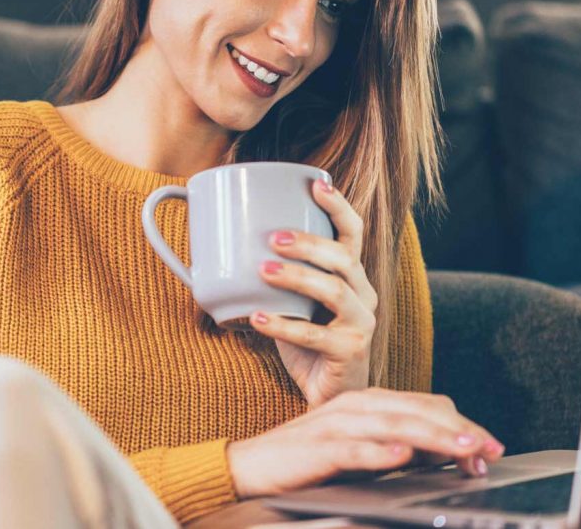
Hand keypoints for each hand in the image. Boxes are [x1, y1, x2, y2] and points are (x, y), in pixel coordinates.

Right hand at [226, 387, 505, 498]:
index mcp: (368, 402)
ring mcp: (336, 425)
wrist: (249, 466)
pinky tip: (402, 456)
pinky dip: (380, 452)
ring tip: (463, 449)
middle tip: (490, 449)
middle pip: (418, 412)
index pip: (426, 405)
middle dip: (459, 431)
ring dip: (433, 438)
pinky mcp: (318, 449)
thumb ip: (393, 444)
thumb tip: (437, 453)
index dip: (460, 425)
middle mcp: (356, 406)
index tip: (488, 448)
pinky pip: (353, 449)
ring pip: (395, 426)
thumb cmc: (306, 459)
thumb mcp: (358, 447)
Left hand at [251, 177, 378, 407]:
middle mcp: (364, 295)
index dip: (338, 207)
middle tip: (273, 237)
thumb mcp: (290, 303)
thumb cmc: (307, 343)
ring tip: (263, 270)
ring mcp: (361, 324)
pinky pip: (315, 335)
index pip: (352, 233)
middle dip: (308, 243)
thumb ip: (270, 278)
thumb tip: (216, 249)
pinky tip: (258, 318)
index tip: (317, 184)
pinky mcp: (350, 353)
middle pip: (343, 258)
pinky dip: (283, 325)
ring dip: (297, 277)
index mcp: (352, 276)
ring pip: (334, 291)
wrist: (329, 396)